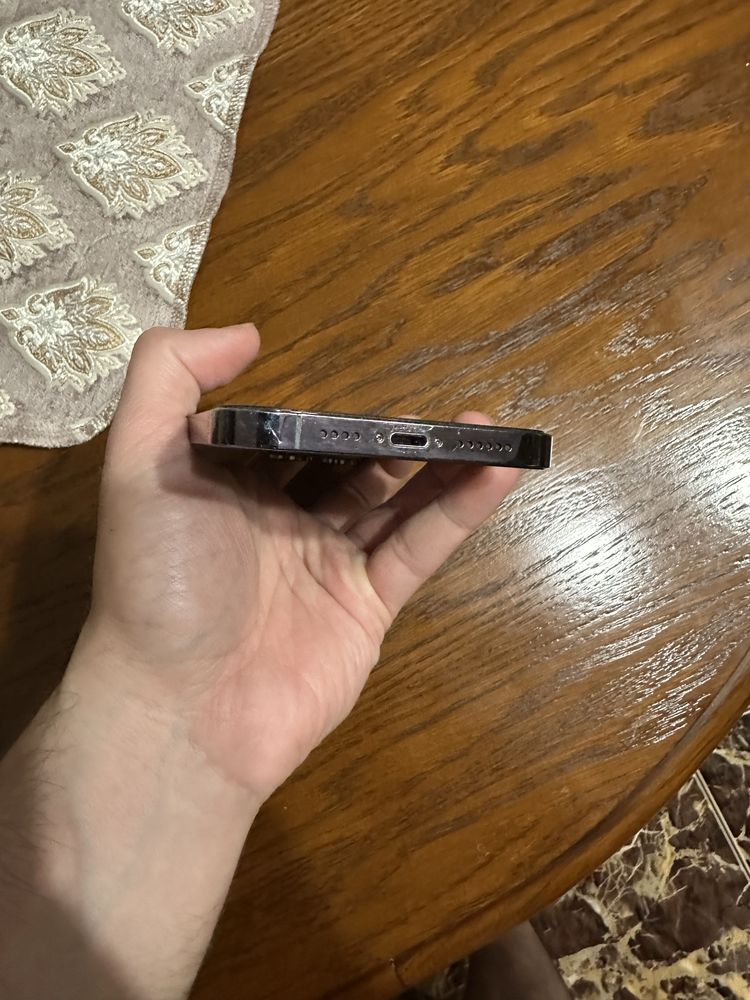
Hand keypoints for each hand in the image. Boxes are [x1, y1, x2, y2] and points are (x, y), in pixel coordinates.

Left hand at [73, 324, 518, 802]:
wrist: (179, 710)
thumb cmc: (158, 578)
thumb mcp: (139, 461)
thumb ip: (170, 377)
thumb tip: (248, 334)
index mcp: (228, 486)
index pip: (288, 435)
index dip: (326, 411)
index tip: (366, 382)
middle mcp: (279, 521)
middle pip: (350, 465)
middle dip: (395, 438)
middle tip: (443, 410)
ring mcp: (326, 566)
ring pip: (395, 502)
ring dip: (442, 465)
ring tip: (488, 428)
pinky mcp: (366, 609)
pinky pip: (418, 548)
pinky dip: (459, 510)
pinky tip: (497, 471)